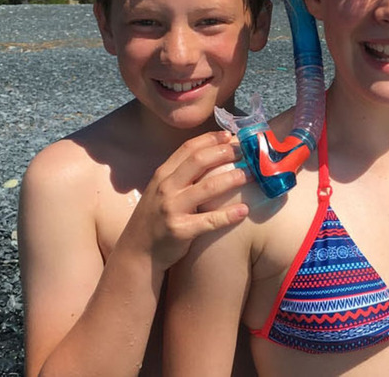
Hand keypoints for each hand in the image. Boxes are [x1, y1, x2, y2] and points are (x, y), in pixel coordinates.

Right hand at [118, 131, 250, 271]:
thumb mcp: (161, 190)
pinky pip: (209, 220)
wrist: (137, 251)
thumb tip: (212, 156)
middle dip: (225, 153)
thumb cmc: (156, 218)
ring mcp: (172, 208)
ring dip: (232, 178)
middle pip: (199, 161)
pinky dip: (228, 215)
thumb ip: (181, 175)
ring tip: (251, 174)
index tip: (230, 136)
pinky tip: (244, 210)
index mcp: (163, 175)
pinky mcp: (180, 230)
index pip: (188, 148)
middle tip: (246, 151)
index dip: (211, 139)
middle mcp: (166, 188)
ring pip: (208, 187)